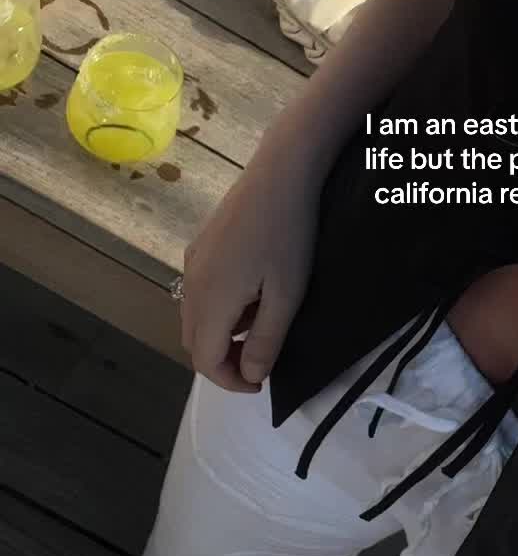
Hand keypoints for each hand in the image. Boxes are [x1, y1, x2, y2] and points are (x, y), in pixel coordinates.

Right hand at [181, 156, 318, 390]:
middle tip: (261, 358)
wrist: (280, 174)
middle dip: (223, 360)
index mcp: (210, 302)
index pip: (204, 361)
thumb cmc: (288, 235)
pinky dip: (219, 308)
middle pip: (193, 342)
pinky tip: (251, 292)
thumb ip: (264, 340)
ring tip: (261, 324)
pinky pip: (200, 291)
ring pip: (195, 317)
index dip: (230, 381)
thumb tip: (249, 376)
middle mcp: (190, 284)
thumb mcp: (286, 295)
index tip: (261, 382)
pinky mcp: (201, 244)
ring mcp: (192, 261)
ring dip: (221, 334)